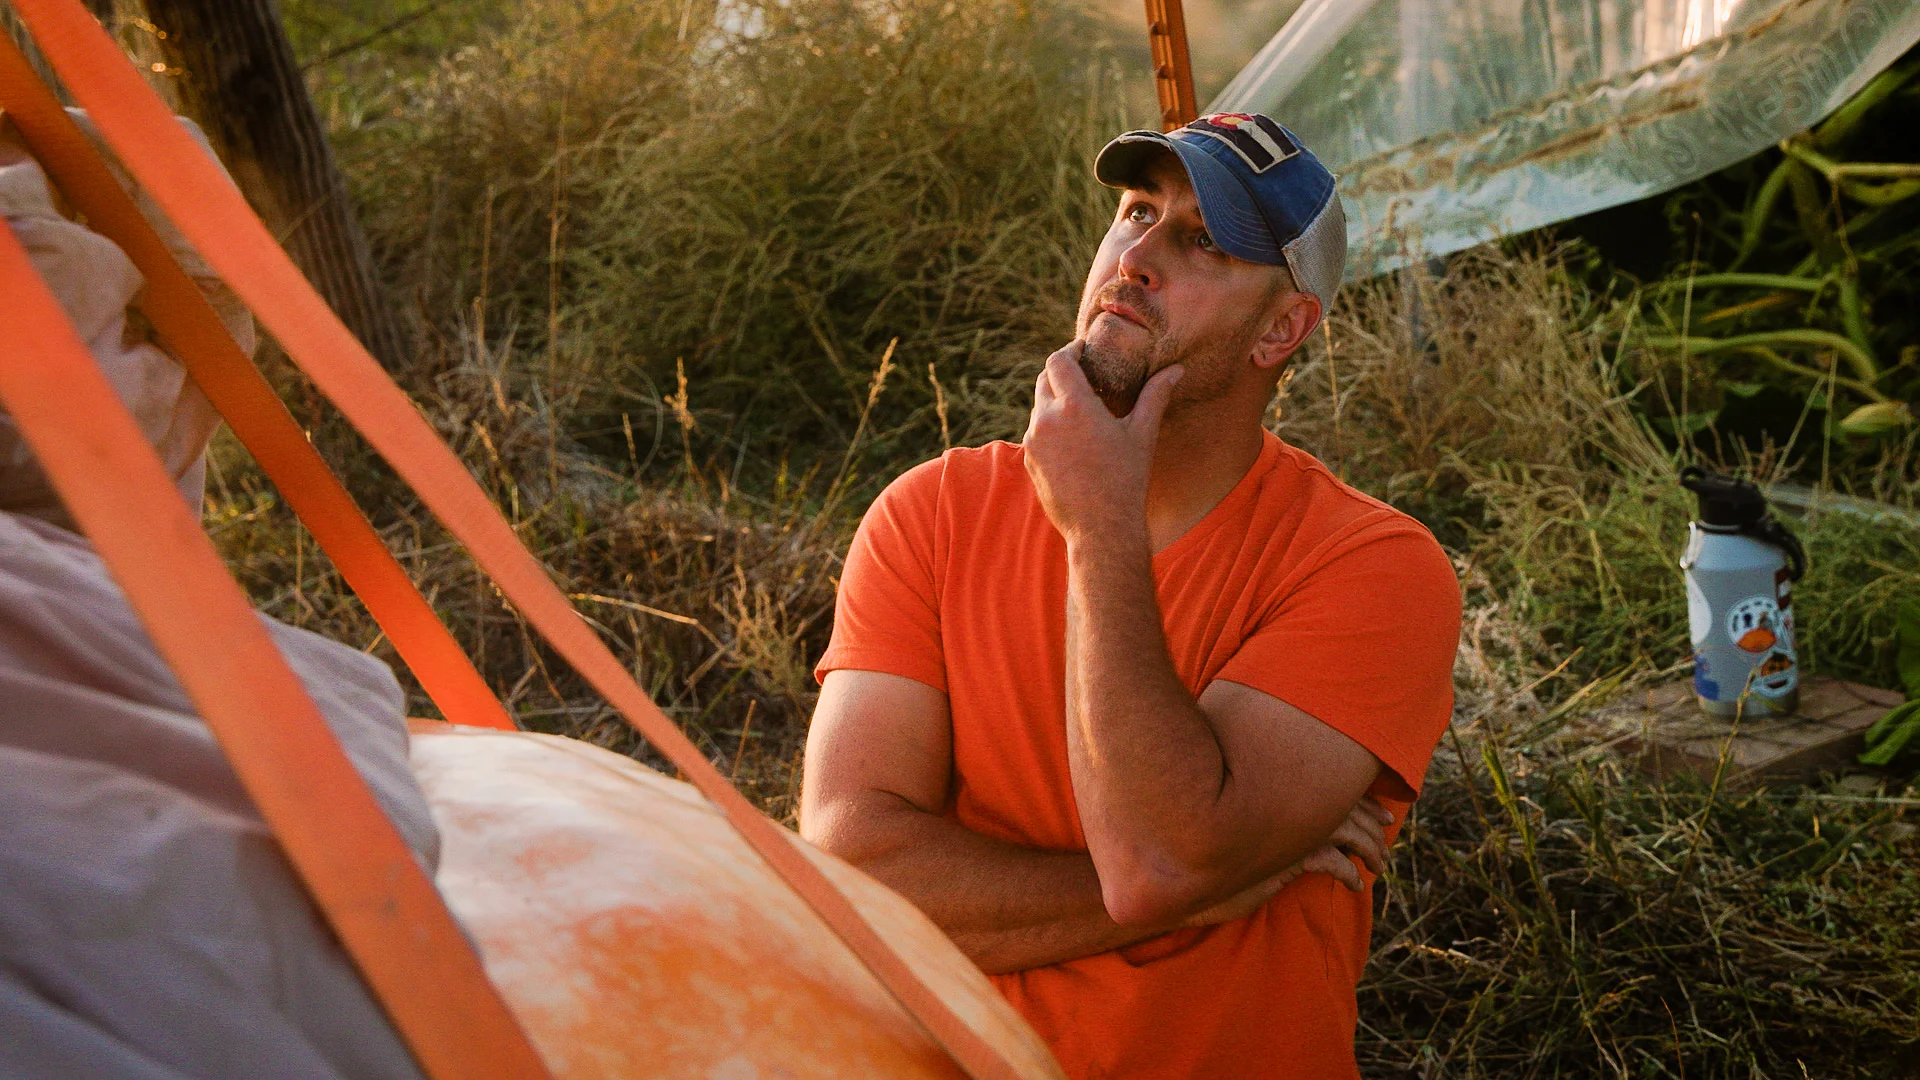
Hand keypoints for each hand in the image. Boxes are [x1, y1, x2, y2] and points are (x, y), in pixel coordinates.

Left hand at [1022, 341, 1182, 543]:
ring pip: (1039, 406)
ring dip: (1055, 400)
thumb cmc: (1126, 479)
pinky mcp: (1029, 461)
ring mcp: (1033, 442)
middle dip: (1062, 373)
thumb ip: (1155, 395)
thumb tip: (1176, 370)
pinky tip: (1072, 438)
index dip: (1070, 350)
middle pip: (1045, 380)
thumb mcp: (1142, 434)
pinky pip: (1036, 432)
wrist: (1101, 528)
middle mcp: (1046, 420)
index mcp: (1074, 406)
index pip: (1059, 361)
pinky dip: (1050, 426)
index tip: (1084, 349)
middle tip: (1084, 374)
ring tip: (1081, 407)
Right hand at [1179, 797, 1394, 927]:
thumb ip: (1277, 809)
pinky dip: (1348, 873)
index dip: (1365, 799)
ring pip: (1348, 834)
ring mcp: (1286, 828)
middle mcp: (1287, 800)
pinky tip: (1352, 885)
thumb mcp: (1250, 823)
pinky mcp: (1284, 858)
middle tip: (1385, 842)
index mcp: (1282, 784)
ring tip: (1376, 867)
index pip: (1337, 784)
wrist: (1183, 869)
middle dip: (1374, 825)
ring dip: (1369, 850)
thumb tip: (1311, 814)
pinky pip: (1332, 863)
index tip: (1385, 814)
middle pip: (1349, 807)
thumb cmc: (1210, 845)